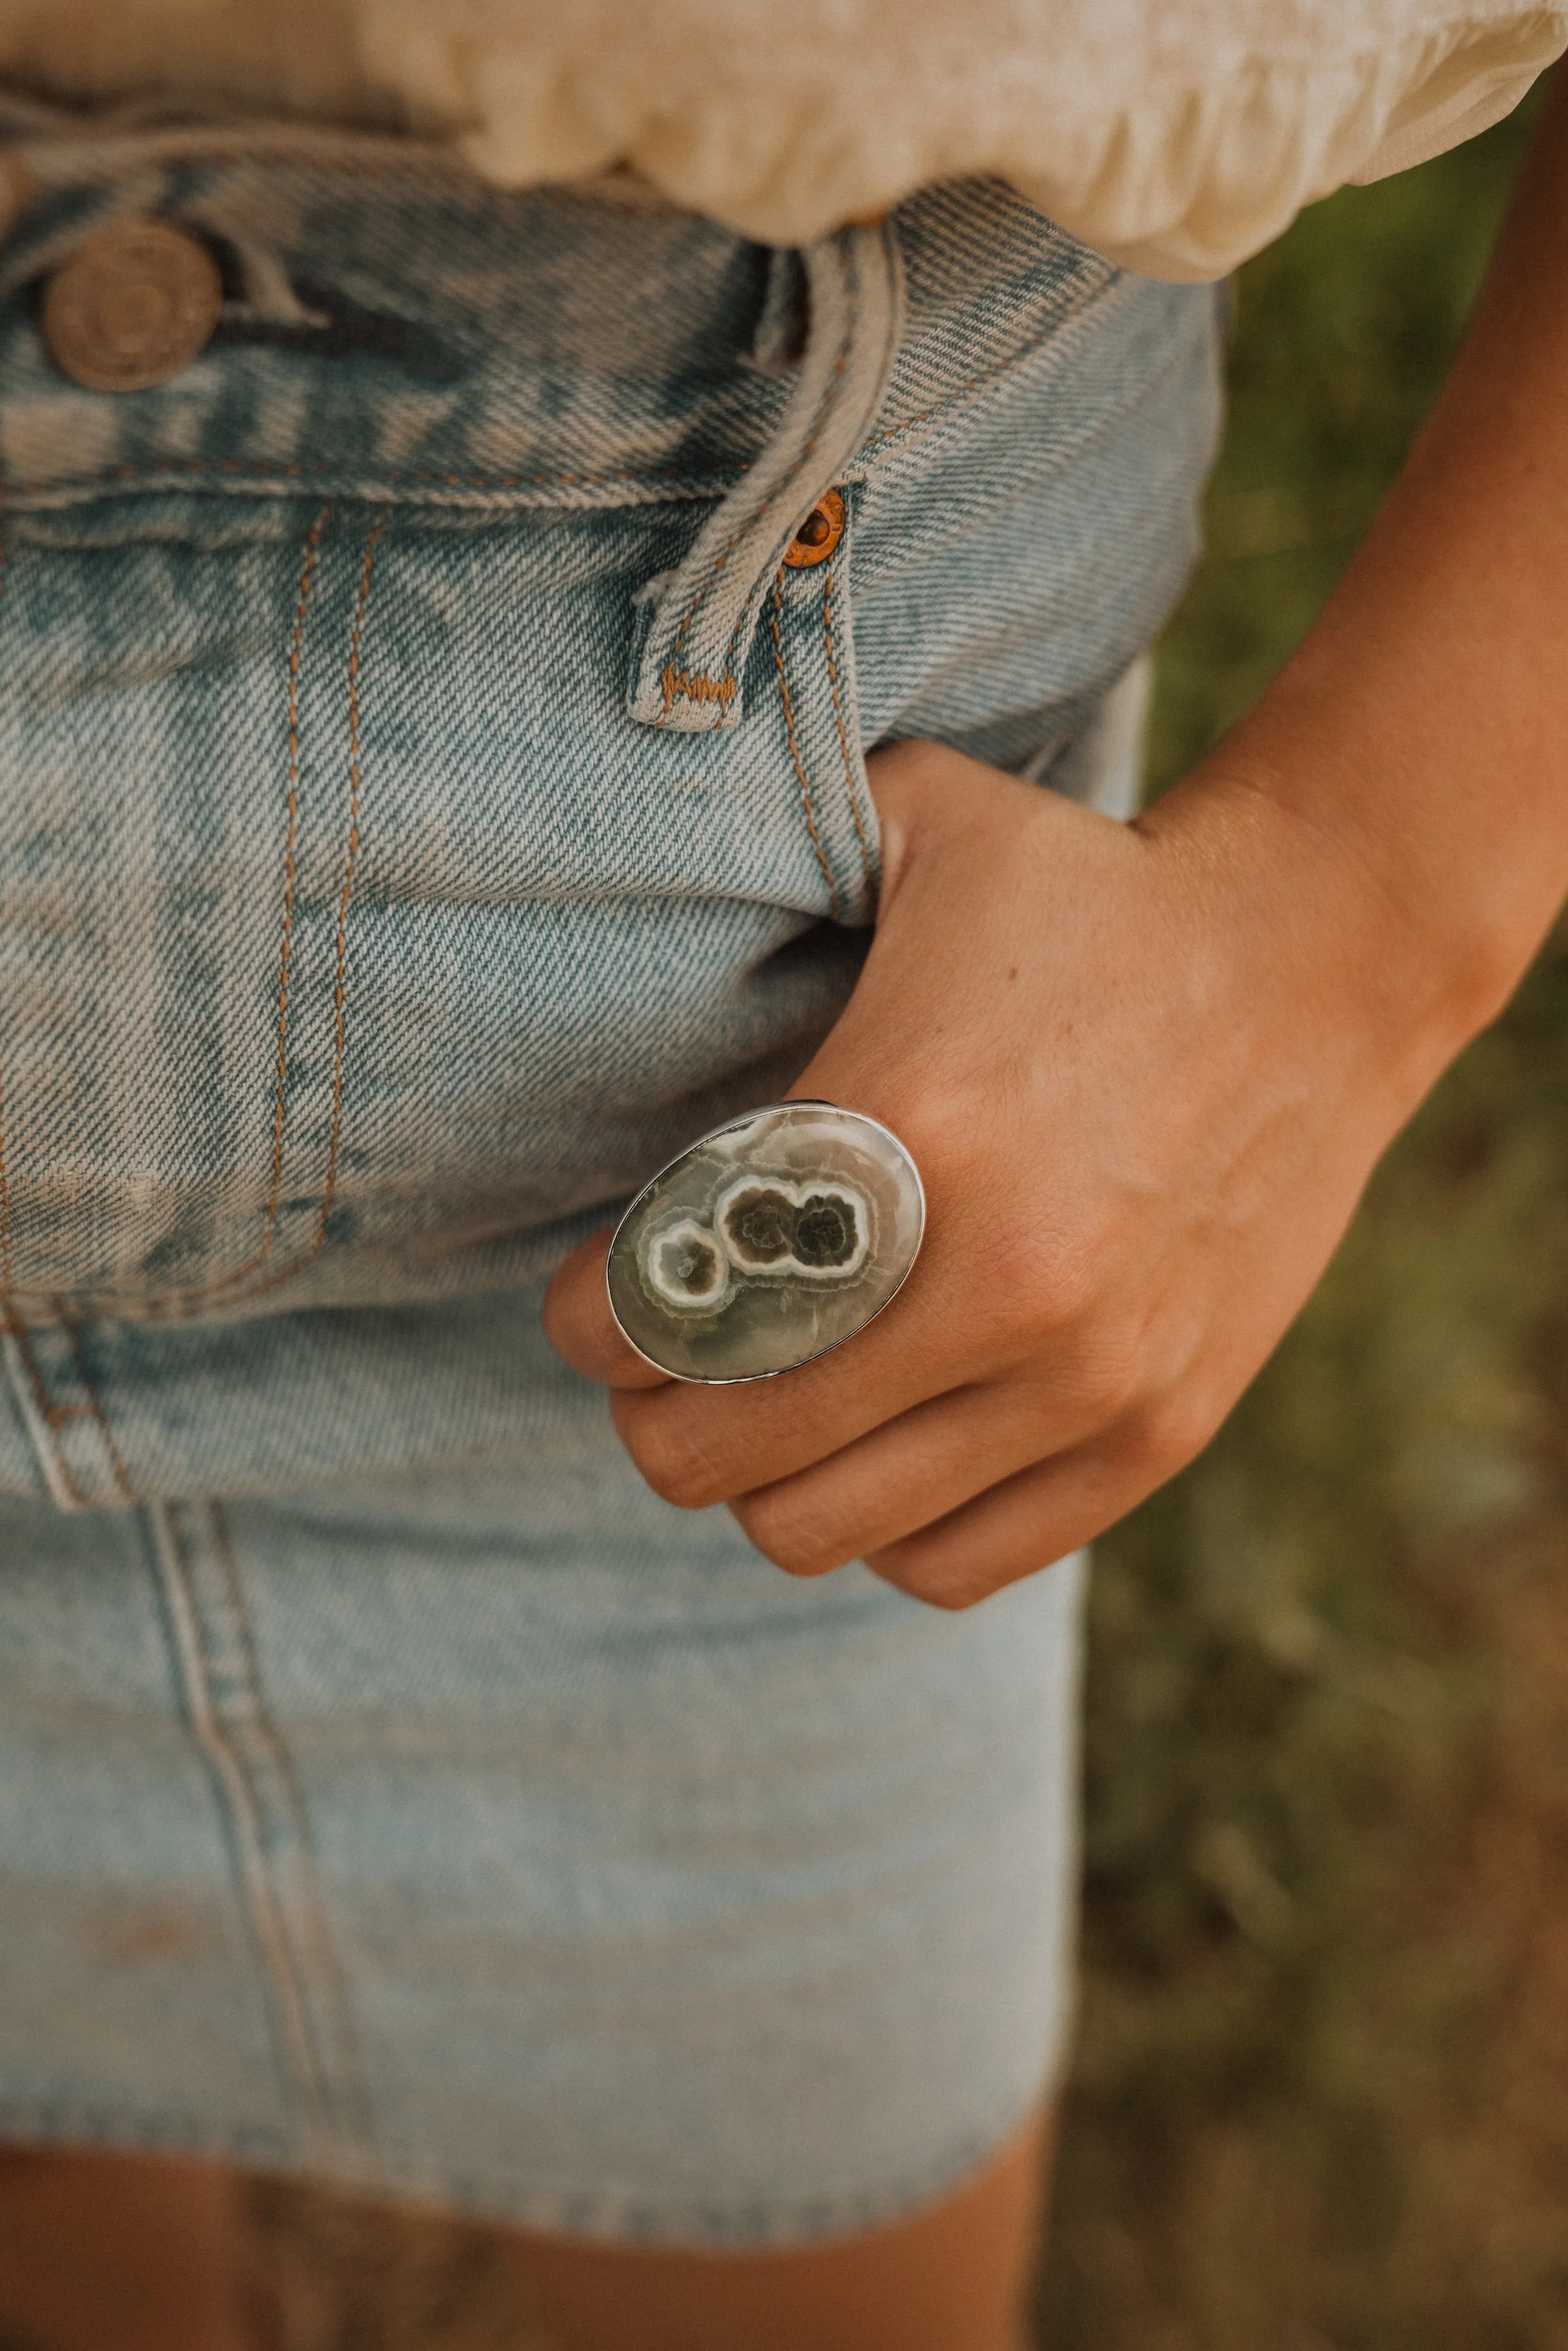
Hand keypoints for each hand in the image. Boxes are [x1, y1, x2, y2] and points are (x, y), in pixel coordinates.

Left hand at [544, 737, 1474, 1606]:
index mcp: (900, 1131)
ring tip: (777, 1403)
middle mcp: (992, 1277)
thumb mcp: (916, 828)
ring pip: (812, 1527)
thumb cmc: (1088, 900)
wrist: (1319, 961)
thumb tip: (639, 885)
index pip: (656, 1304)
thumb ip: (767, 876)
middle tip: (674, 1360)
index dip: (589, 1318)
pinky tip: (886, 1444)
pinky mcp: (1154, 1432)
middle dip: (654, 1412)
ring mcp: (1082, 1375)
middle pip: (708, 1446)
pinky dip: (887, 1525)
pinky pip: (949, 1562)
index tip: (596, 1296)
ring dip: (762, 1478)